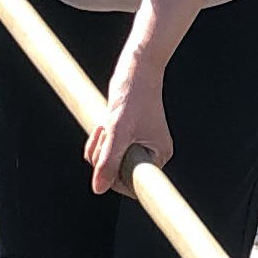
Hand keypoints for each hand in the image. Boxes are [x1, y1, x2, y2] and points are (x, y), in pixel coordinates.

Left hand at [89, 38, 173, 196]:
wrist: (136, 69)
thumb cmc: (133, 96)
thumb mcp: (117, 130)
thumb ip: (107, 161)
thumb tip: (98, 188)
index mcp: (159, 155)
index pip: (134, 184)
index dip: (114, 178)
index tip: (104, 164)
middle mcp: (152, 153)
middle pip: (119, 173)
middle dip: (104, 156)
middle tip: (104, 134)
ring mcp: (139, 145)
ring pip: (110, 161)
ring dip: (100, 146)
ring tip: (105, 125)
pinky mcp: (128, 136)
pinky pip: (108, 149)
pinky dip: (101, 139)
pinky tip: (104, 123)